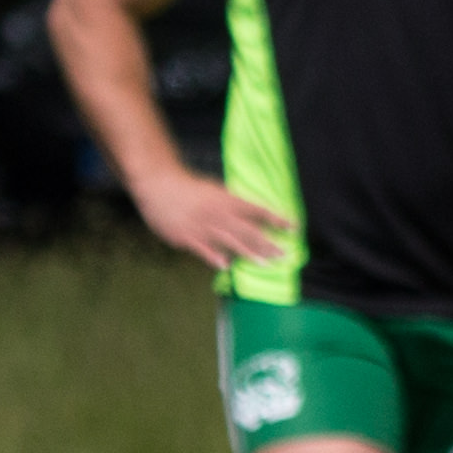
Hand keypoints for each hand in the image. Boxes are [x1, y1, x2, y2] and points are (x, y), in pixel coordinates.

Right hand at [131, 167, 290, 270]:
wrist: (159, 186)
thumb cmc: (189, 188)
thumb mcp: (214, 191)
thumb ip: (231, 204)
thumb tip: (251, 216)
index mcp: (226, 199)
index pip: (257, 210)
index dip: (276, 218)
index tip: (293, 226)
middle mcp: (218, 213)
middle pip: (247, 229)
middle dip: (267, 242)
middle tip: (284, 253)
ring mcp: (202, 226)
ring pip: (229, 241)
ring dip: (248, 253)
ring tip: (265, 263)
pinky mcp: (186, 237)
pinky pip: (202, 248)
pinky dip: (213, 256)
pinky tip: (225, 266)